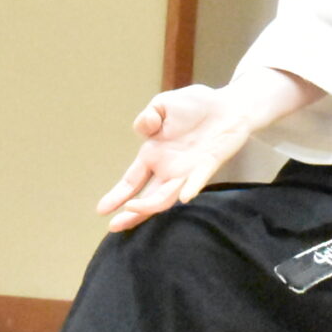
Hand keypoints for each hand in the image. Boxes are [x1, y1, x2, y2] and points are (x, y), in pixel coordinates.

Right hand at [96, 85, 253, 232]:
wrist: (229, 105)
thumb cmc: (195, 106)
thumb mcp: (163, 105)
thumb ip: (149, 116)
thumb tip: (144, 128)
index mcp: (153, 155)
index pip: (132, 180)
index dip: (117, 195)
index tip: (101, 210)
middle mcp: (168, 168)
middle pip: (147, 197)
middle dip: (131, 212)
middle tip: (114, 226)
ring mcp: (188, 170)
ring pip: (167, 196)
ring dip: (151, 204)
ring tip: (134, 209)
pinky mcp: (208, 165)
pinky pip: (198, 180)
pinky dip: (191, 188)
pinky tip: (184, 197)